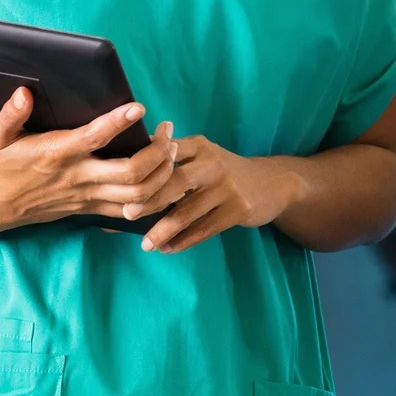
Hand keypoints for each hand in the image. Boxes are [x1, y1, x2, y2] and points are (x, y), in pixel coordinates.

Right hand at [0, 88, 181, 232]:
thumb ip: (10, 114)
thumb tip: (24, 93)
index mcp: (55, 154)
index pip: (94, 138)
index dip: (118, 122)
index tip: (139, 107)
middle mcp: (76, 178)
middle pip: (131, 173)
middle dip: (158, 151)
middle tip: (167, 130)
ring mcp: (85, 197)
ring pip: (137, 195)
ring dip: (162, 173)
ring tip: (170, 149)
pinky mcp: (88, 210)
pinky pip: (129, 212)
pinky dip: (152, 197)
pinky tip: (162, 176)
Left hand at [138, 135, 295, 253]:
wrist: (273, 184)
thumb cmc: (224, 173)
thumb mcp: (203, 157)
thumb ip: (172, 162)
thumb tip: (126, 177)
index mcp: (200, 147)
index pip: (167, 152)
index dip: (144, 166)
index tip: (121, 181)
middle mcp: (213, 163)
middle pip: (175, 181)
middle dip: (149, 199)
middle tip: (127, 214)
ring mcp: (227, 187)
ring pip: (187, 211)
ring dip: (163, 229)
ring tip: (146, 244)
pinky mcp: (238, 209)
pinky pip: (204, 229)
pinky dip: (184, 241)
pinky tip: (169, 249)